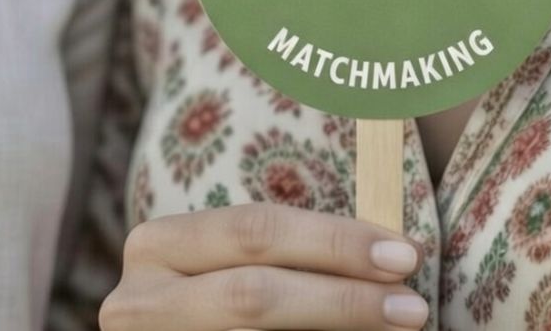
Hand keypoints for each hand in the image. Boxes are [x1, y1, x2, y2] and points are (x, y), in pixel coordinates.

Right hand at [100, 203, 428, 330]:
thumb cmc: (212, 310)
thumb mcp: (225, 270)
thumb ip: (283, 259)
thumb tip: (387, 253)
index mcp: (158, 246)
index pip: (253, 230)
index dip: (332, 240)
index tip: (403, 252)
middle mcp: (138, 300)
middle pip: (252, 293)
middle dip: (341, 298)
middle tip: (411, 306)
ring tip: (396, 329)